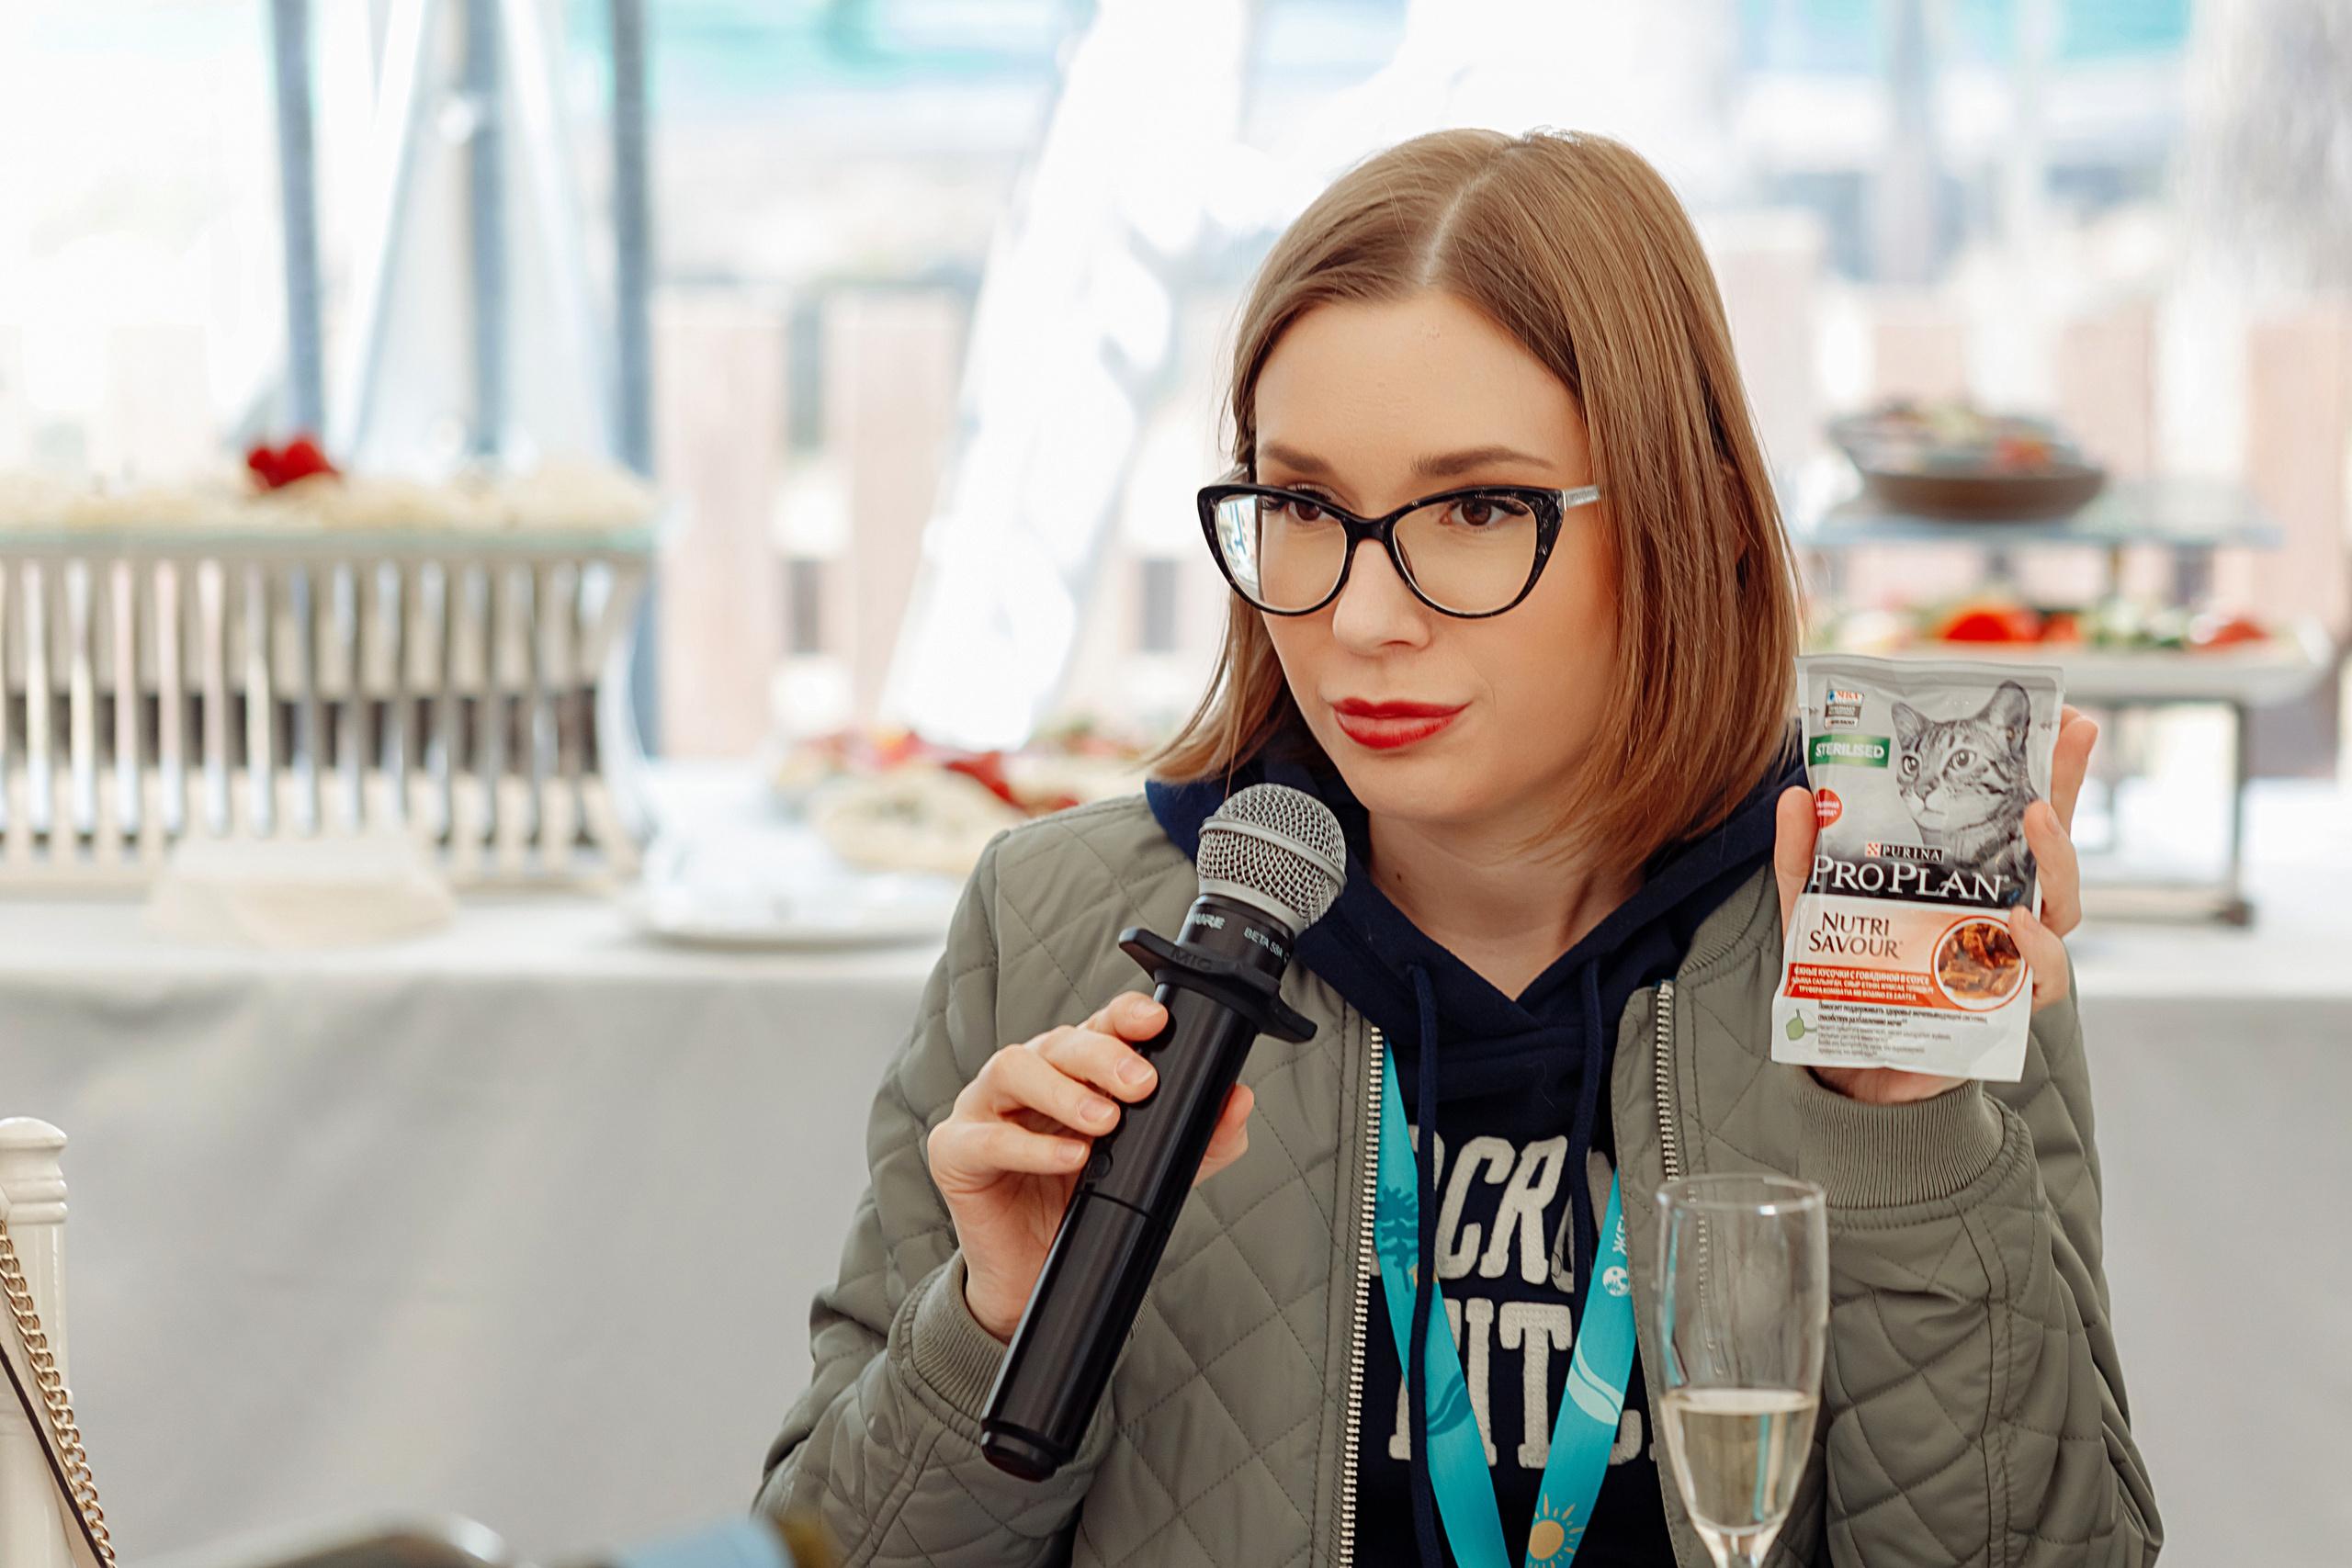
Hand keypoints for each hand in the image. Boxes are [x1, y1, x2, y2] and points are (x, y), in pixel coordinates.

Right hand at [926, 992, 1255, 1341]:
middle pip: (1058, 1040)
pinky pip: (987, 1138)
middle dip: (1102, 1054)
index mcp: (1071, 1070)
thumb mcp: (1153, 1172)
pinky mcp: (955, 1150)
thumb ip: (1198, 1140)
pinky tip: (1070, 1157)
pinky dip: (1031, 1145)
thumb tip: (1238, 1101)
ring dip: (1063, 1090)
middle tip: (1141, 1084)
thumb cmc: (1082, 1207)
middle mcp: (1026, 1077)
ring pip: (1014, 1068)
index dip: (1124, 1015)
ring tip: (1104, 1121)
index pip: (1097, 1025)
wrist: (1033, 1276)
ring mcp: (984, 1108)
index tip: (1157, 1022)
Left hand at [1773, 706, 2097, 1104]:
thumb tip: (1796, 796)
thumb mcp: (1810, 911)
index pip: (2017, 817)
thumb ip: (1801, 857)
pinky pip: (2040, 977)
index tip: (2071, 719)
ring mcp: (2009, 960)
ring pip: (2061, 908)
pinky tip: (2012, 921)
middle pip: (2053, 850)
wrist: (1842, 1068)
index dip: (2051, 771)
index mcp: (1967, 879)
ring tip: (2036, 821)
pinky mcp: (2004, 1009)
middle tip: (2062, 749)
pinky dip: (2035, 949)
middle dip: (2066, 796)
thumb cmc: (1845, 981)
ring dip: (2057, 861)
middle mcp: (2000, 914)